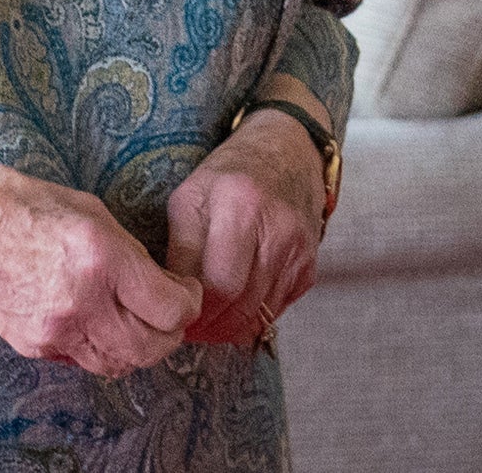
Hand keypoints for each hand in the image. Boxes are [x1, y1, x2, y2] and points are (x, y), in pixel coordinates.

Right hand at [0, 163, 203, 377]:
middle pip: (152, 346)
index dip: (188, 302)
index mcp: (100, 256)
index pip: (170, 308)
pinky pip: (86, 361)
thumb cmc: (15, 203)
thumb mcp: (85, 207)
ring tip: (135, 322)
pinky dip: (102, 348)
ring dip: (138, 347)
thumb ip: (126, 251)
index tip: (184, 291)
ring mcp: (57, 330)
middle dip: (170, 333)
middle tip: (168, 313)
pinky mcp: (36, 346)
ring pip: (121, 363)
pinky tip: (97, 322)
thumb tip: (155, 284)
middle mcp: (83, 300)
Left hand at [165, 110, 325, 344]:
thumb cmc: (229, 173)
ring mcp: (299, 254)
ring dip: (227, 328)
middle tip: (185, 328)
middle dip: (208, 326)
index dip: (191, 310)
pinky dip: (251, 319)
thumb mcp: (191, 195)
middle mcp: (277, 233)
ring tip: (203, 323)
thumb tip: (173, 298)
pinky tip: (231, 310)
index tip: (171, 315)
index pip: (217, 284)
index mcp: (240, 207)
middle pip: (240, 307)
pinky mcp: (309, 270)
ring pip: (259, 316)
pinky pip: (276, 310)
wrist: (288, 153)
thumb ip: (181, 247)